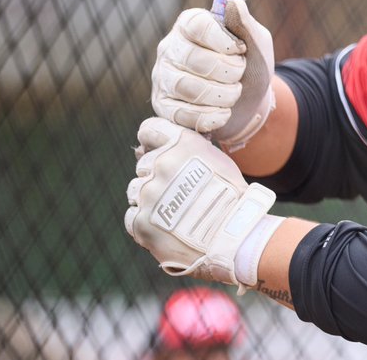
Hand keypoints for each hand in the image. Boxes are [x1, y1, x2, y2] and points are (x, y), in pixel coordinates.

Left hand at [125, 117, 276, 287]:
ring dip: (150, 199)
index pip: (149, 130)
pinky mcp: (140, 221)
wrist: (232, 236)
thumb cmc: (229, 196)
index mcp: (180, 144)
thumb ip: (184, 151)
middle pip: (143, 165)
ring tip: (175, 213)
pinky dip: (145, 221)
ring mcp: (148, 193)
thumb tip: (149, 148)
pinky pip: (133, 216)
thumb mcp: (214, 160)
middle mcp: (161, 163)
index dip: (152, 141)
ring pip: (136, 191)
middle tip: (179, 193)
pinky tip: (167, 227)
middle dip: (156, 177)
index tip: (157, 151)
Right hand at [151, 0, 275, 150]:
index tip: (239, 50)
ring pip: (186, 87)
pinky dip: (209, 117)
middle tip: (240, 74)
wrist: (248, 104)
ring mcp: (163, 77)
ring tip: (234, 94)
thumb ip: (246, 25)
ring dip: (221, 95)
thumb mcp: (257, 43)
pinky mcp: (162, 105)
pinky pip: (181, 114)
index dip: (222, 40)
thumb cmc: (251, 66)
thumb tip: (234, 3)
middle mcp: (170, 47)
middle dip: (228, 71)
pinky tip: (223, 113)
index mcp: (191, 25)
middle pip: (193, 59)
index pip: (197, 26)